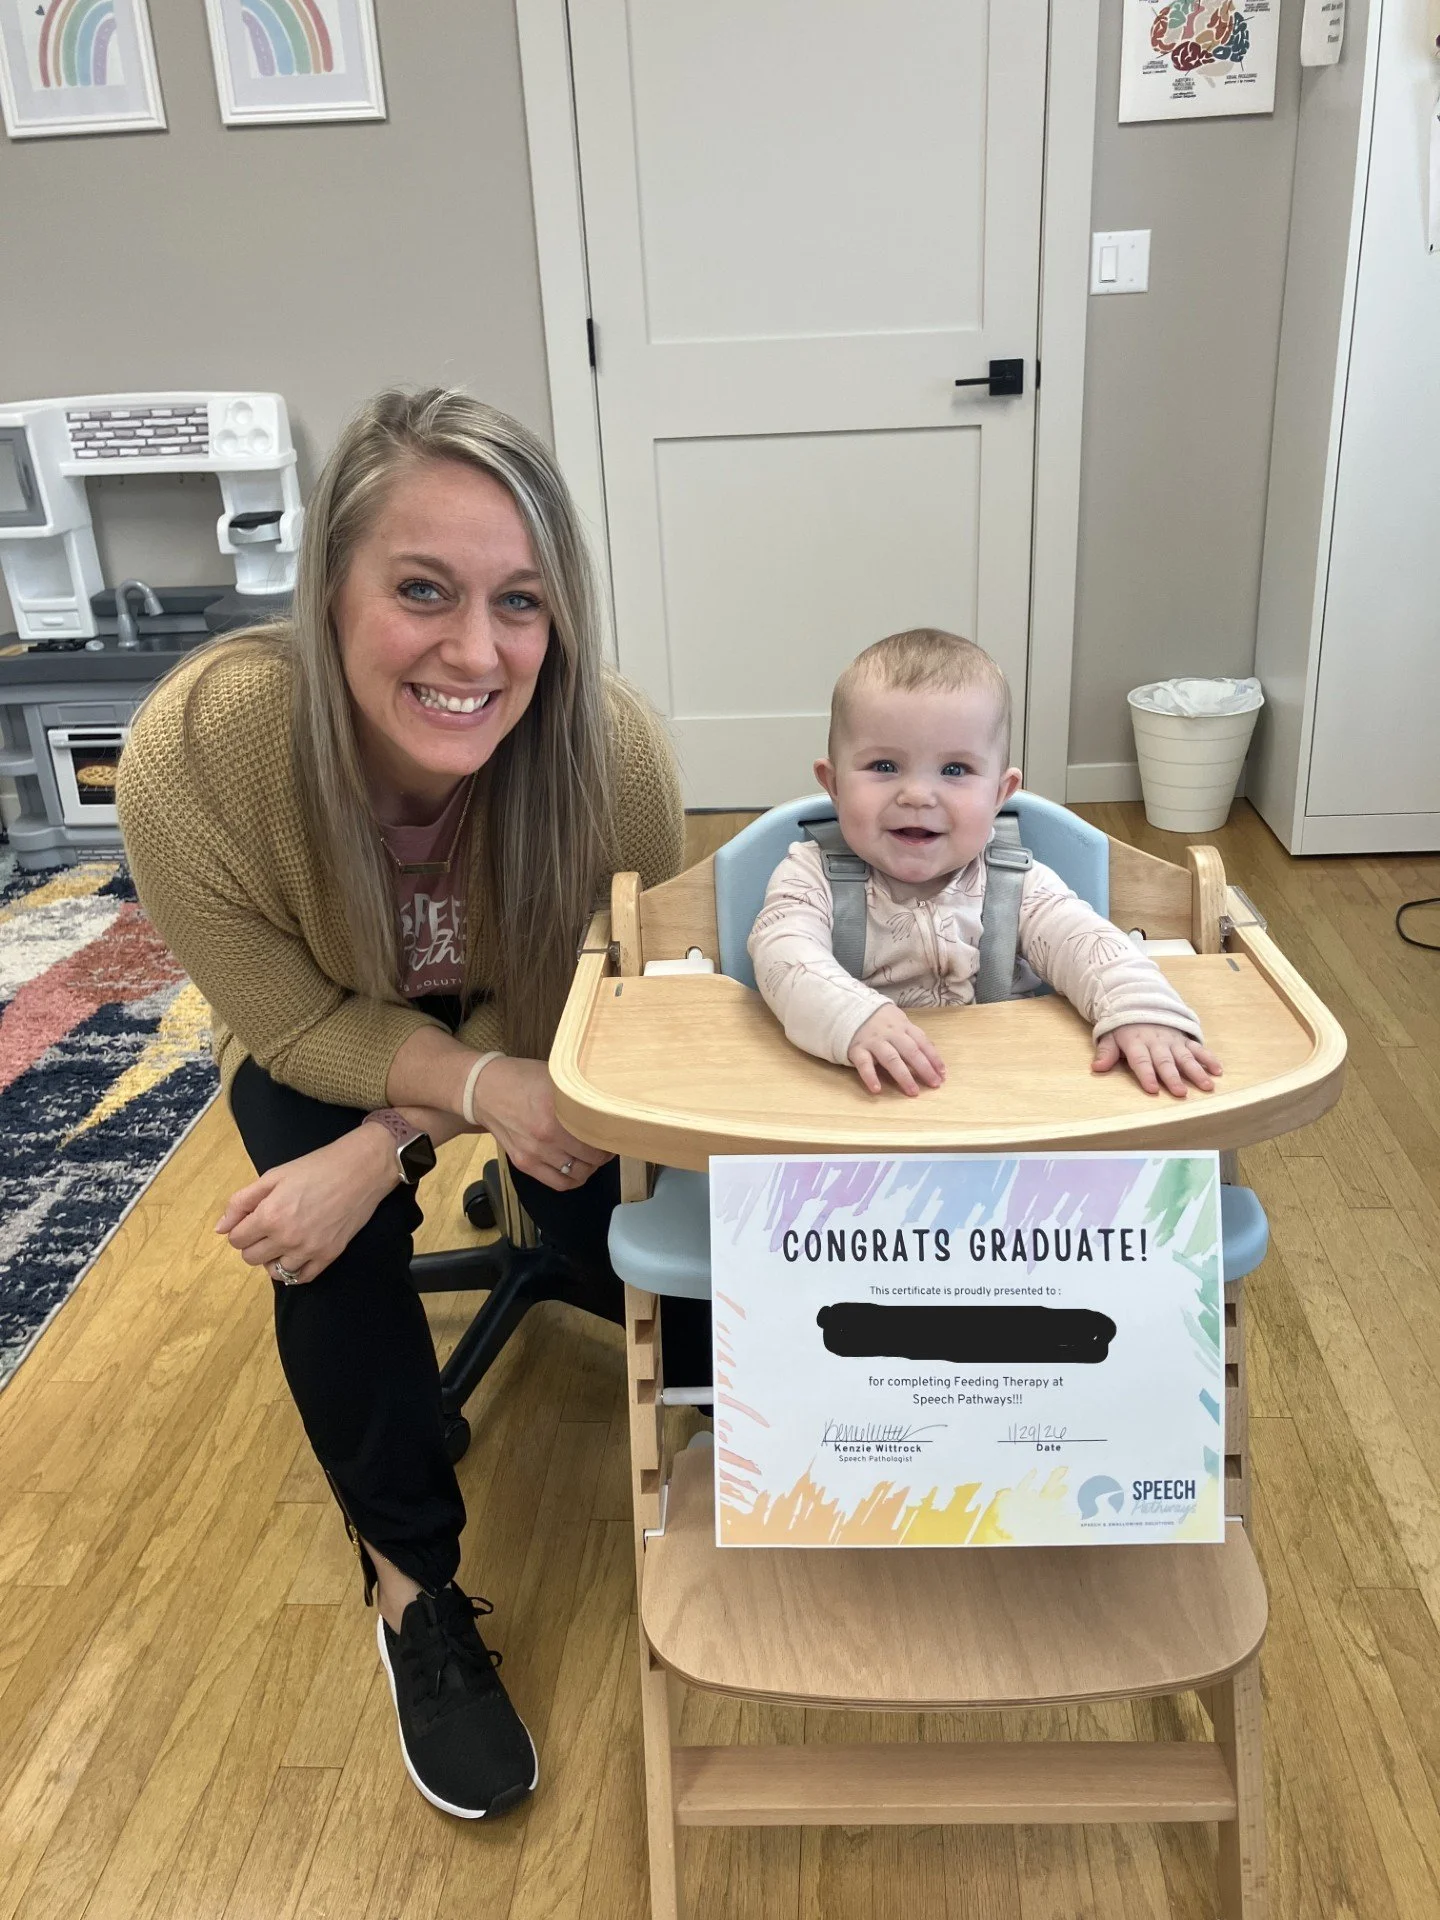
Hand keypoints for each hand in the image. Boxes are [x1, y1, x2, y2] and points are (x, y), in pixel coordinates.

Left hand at [215, 1124, 397, 1284]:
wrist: (361, 1170)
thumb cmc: (316, 1167)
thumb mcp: (274, 1176)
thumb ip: (242, 1202)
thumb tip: (220, 1229)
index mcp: (270, 1216)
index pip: (236, 1240)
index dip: (240, 1228)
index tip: (253, 1219)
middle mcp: (287, 1238)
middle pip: (251, 1258)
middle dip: (253, 1243)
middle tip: (268, 1227)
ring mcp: (309, 1250)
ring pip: (274, 1271)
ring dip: (273, 1257)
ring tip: (283, 1240)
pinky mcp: (328, 1256)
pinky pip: (301, 1278)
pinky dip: (294, 1270)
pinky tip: (297, 1253)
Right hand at [470, 1056, 612, 1190]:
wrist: (483, 1090)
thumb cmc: (521, 1079)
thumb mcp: (555, 1077)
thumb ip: (578, 1093)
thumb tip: (607, 1102)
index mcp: (557, 1109)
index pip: (598, 1133)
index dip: (612, 1136)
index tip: (615, 1132)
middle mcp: (546, 1134)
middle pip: (592, 1157)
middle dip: (604, 1153)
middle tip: (607, 1145)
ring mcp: (534, 1152)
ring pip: (579, 1173)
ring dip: (591, 1167)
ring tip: (592, 1156)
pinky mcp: (524, 1163)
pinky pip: (558, 1183)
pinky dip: (573, 1180)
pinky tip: (578, 1169)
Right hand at [847, 1003, 945, 1096]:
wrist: (847, 1009)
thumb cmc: (879, 1020)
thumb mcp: (898, 1022)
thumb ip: (912, 1037)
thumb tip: (932, 1056)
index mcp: (903, 1026)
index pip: (922, 1042)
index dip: (934, 1058)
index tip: (942, 1074)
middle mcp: (890, 1033)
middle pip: (910, 1051)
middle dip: (924, 1068)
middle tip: (934, 1084)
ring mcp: (873, 1041)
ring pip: (891, 1059)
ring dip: (903, 1076)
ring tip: (913, 1092)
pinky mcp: (857, 1049)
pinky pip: (864, 1065)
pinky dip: (870, 1077)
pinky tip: (877, 1089)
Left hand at [1092, 1025, 1222, 1098]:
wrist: (1140, 1002)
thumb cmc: (1123, 1026)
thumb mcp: (1109, 1036)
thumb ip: (1106, 1052)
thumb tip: (1096, 1068)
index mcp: (1136, 1043)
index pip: (1141, 1061)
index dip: (1147, 1075)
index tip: (1153, 1089)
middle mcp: (1157, 1043)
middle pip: (1165, 1062)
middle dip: (1173, 1077)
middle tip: (1181, 1093)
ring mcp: (1173, 1041)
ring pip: (1186, 1057)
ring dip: (1197, 1072)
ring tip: (1207, 1086)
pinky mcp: (1184, 1040)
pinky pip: (1198, 1049)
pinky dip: (1209, 1058)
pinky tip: (1218, 1070)